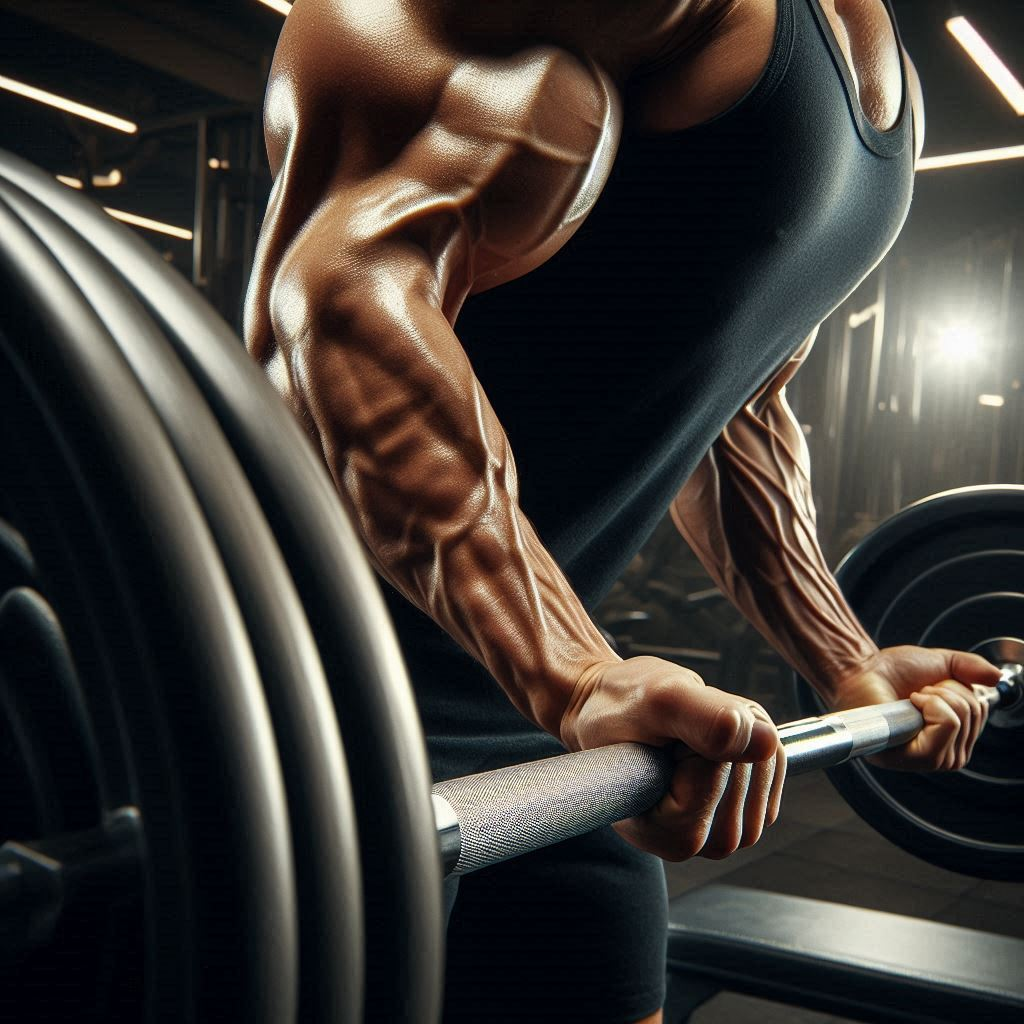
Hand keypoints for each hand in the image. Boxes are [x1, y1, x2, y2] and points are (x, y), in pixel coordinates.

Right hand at [560, 656, 784, 861]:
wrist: (614, 707)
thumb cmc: (621, 705)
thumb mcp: (657, 702)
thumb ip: (705, 720)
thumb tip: (766, 743)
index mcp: (672, 836)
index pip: (713, 775)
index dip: (692, 738)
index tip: (660, 736)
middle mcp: (704, 843)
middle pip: (746, 775)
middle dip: (721, 733)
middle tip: (676, 725)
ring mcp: (729, 827)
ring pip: (765, 767)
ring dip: (737, 731)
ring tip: (690, 729)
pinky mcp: (749, 806)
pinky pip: (774, 761)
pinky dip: (750, 732)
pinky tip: (712, 735)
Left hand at [831, 646, 999, 770]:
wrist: (859, 669)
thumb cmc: (891, 671)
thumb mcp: (941, 664)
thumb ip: (971, 668)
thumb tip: (997, 678)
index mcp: (948, 738)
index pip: (980, 716)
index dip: (960, 691)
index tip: (931, 687)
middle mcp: (940, 754)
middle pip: (973, 717)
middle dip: (949, 691)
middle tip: (919, 691)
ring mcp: (926, 759)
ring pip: (960, 720)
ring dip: (938, 697)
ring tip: (913, 698)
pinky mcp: (911, 757)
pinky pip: (946, 726)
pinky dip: (933, 705)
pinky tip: (912, 703)